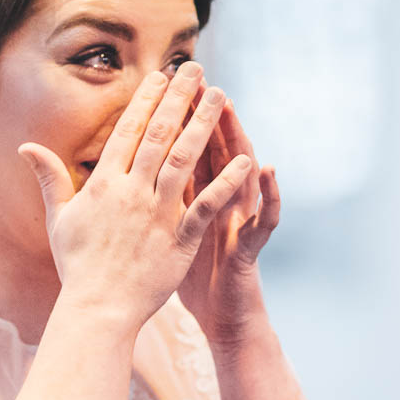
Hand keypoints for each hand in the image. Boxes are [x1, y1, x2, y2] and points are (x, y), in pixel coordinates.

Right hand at [19, 61, 252, 332]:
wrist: (96, 309)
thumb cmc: (77, 266)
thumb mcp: (59, 218)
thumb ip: (50, 178)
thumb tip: (26, 147)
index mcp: (104, 185)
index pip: (128, 131)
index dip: (146, 100)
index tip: (161, 75)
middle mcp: (132, 192)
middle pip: (159, 135)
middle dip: (179, 98)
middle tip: (196, 69)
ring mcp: (157, 214)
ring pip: (184, 159)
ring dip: (203, 124)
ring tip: (220, 95)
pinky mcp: (180, 239)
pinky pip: (206, 205)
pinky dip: (226, 182)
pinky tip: (245, 160)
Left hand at [177, 100, 278, 351]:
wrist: (218, 318)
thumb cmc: (189, 277)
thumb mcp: (166, 233)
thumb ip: (154, 200)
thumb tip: (130, 174)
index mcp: (194, 200)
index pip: (185, 152)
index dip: (176, 121)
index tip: (162, 86)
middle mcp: (221, 203)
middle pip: (216, 154)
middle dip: (207, 118)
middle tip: (199, 81)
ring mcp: (238, 222)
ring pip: (242, 175)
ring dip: (239, 142)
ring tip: (232, 112)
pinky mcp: (250, 247)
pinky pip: (264, 218)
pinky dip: (270, 194)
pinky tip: (268, 170)